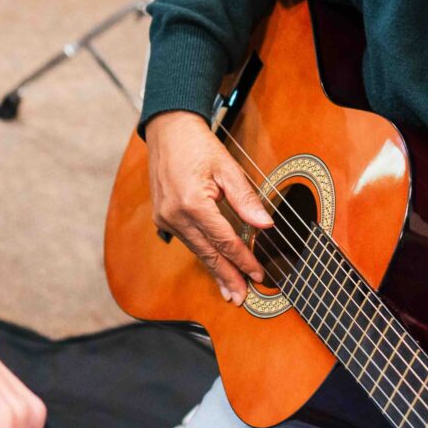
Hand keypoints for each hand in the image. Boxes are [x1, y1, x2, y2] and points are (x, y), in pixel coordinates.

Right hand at [144, 111, 272, 303]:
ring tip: (230, 289)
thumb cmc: (198, 145)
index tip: (259, 274)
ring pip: (196, 251)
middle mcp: (175, 215)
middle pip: (208, 253)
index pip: (225, 240)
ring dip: (215, 270)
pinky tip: (214, 265)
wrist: (168, 130)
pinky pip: (187, 241)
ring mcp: (165, 218)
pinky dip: (203, 254)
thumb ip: (246, 199)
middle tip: (242, 297)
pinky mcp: (162, 218)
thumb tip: (265, 224)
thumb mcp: (228, 167)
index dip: (244, 260)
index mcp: (192, 202)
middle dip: (227, 277)